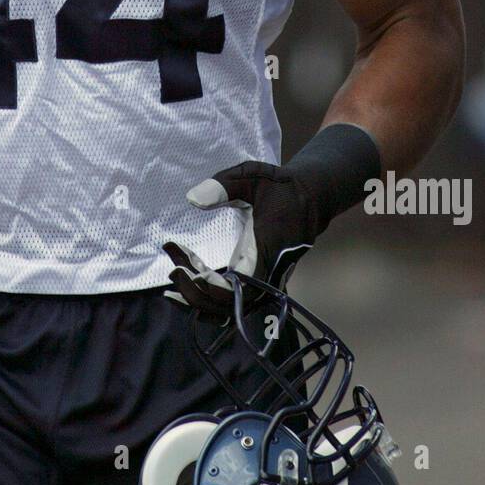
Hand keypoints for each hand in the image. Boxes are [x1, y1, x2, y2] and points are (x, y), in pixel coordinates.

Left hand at [163, 160, 323, 316]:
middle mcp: (268, 272)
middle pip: (230, 305)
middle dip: (196, 292)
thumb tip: (193, 198)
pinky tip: (187, 284)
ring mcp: (265, 281)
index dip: (211, 286)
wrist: (310, 198)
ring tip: (175, 275)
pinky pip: (232, 302)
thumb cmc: (280, 187)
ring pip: (230, 309)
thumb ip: (224, 185)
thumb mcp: (253, 175)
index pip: (241, 286)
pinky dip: (207, 299)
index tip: (186, 268)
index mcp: (268, 249)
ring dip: (199, 298)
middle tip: (174, 267)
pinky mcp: (259, 281)